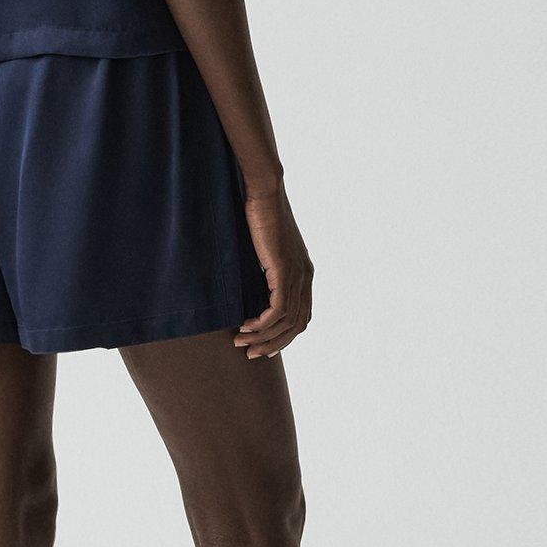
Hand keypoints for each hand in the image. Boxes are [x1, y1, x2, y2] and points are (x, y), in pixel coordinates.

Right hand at [237, 181, 312, 357]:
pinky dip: (262, 323)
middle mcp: (305, 277)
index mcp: (304, 274)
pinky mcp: (284, 270)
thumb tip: (252, 286)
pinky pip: (278, 309)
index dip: (284, 337)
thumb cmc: (261, 216)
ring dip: (263, 337)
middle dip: (273, 344)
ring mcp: (297, 275)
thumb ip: (266, 270)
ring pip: (286, 322)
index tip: (262, 345)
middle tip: (250, 352)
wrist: (265, 194)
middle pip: (297, 326)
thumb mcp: (266, 250)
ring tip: (241, 341)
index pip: (301, 318)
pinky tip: (245, 326)